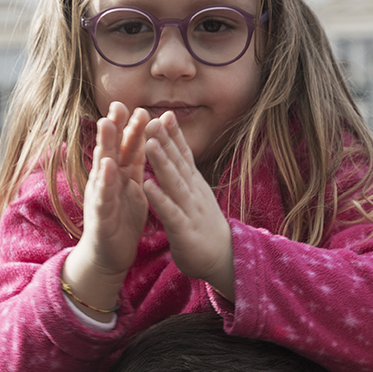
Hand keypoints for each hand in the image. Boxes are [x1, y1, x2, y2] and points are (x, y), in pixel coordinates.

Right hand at [62, 103, 148, 316]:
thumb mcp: (131, 187)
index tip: (138, 105)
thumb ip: (135, 163)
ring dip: (105, 145)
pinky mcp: (99, 214)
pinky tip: (108, 167)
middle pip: (111, 149)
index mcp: (119, 175)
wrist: (109, 256)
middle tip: (118, 103)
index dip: (131, 127)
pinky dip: (105, 180)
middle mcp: (106, 181)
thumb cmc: (121, 220)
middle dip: (114, 126)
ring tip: (107, 123)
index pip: (126, 146)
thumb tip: (143, 137)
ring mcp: (100, 196)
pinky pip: (102, 195)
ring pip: (102, 166)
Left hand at [144, 112, 234, 300]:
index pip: (185, 156)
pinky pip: (170, 212)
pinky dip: (160, 198)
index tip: (164, 113)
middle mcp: (194, 193)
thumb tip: (179, 154)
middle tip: (152, 119)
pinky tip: (148, 185)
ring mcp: (191, 210)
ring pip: (175, 183)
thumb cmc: (205, 227)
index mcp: (194, 185)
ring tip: (149, 143)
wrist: (224, 258)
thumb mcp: (197, 196)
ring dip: (162, 162)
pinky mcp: (185, 230)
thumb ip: (187, 176)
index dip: (174, 135)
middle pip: (179, 163)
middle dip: (166, 141)